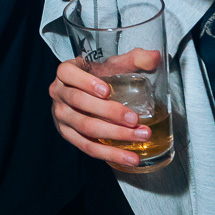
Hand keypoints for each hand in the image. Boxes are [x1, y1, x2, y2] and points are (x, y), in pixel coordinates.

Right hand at [49, 55, 157, 169]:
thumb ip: (134, 59)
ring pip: (85, 127)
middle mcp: (58, 94)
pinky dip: (110, 153)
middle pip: (79, 103)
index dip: (85, 82)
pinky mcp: (68, 135)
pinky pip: (88, 147)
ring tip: (140, 137)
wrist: (84, 94)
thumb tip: (155, 57)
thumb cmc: (99, 76)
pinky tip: (130, 157)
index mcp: (65, 73)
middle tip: (135, 119)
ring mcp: (61, 116)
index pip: (67, 74)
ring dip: (114, 134)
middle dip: (109, 113)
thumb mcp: (112, 64)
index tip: (107, 91)